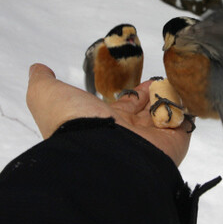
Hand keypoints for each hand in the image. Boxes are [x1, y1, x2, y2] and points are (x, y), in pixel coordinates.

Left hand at [26, 63, 192, 165]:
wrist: (100, 155)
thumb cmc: (73, 124)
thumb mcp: (48, 96)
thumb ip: (44, 81)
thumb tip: (37, 68)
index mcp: (103, 124)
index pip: (125, 107)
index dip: (134, 93)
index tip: (142, 81)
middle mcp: (127, 135)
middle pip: (146, 112)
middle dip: (153, 94)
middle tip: (160, 80)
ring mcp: (151, 141)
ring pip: (165, 116)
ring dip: (169, 98)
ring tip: (174, 82)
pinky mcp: (173, 145)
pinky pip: (183, 123)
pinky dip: (185, 109)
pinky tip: (184, 94)